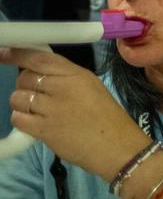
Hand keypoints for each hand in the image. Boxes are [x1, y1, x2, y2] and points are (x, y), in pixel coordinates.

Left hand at [1, 47, 151, 179]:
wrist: (116, 146)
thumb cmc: (107, 116)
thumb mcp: (91, 87)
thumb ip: (66, 78)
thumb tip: (39, 73)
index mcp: (76, 75)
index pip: (40, 59)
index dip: (18, 54)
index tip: (4, 52)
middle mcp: (63, 88)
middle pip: (25, 78)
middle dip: (24, 85)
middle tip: (36, 95)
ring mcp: (52, 109)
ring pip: (17, 98)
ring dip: (21, 104)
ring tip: (36, 111)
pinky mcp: (44, 130)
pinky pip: (17, 118)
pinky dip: (21, 119)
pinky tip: (33, 123)